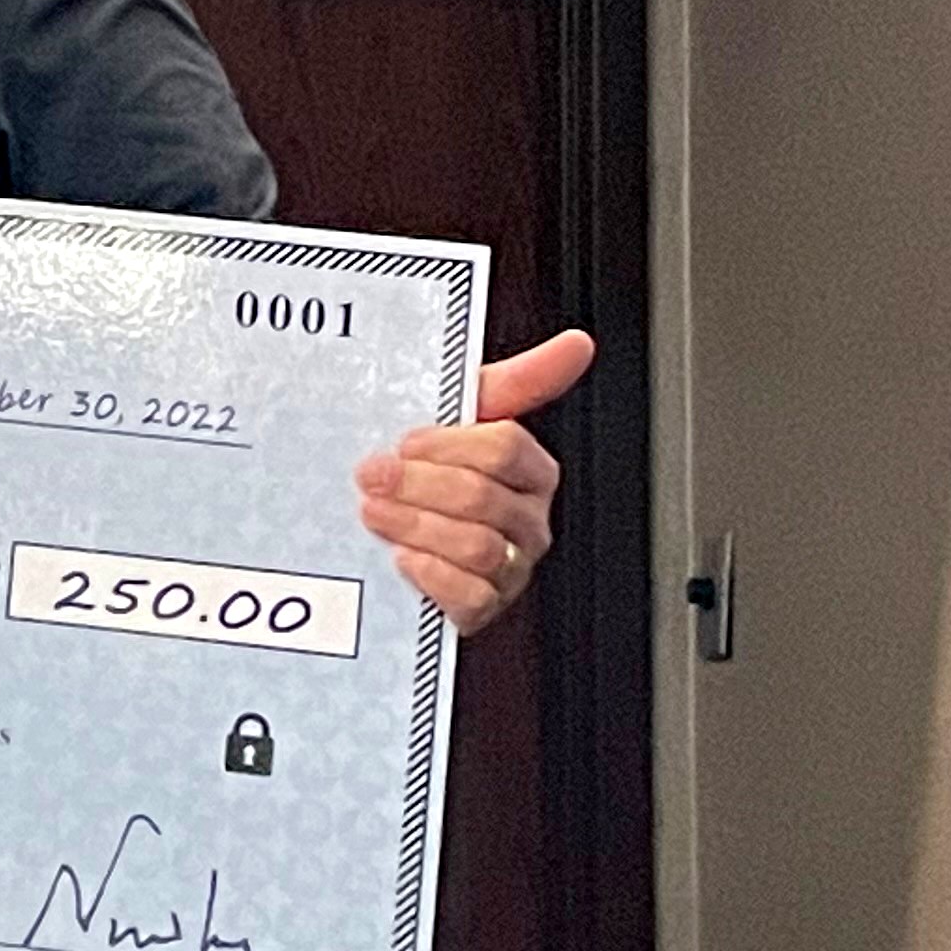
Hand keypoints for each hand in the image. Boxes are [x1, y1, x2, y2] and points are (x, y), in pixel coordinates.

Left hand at [354, 327, 593, 638]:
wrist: (382, 533)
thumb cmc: (427, 467)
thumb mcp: (463, 416)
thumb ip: (519, 379)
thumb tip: (577, 343)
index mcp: (530, 471)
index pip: (506, 449)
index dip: (449, 445)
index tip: (405, 441)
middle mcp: (528, 521)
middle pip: (484, 498)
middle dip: (419, 486)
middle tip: (373, 477)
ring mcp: (510, 568)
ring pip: (478, 548)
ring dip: (415, 526)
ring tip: (374, 513)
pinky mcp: (482, 608)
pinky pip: (470, 597)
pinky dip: (429, 576)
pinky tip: (400, 557)